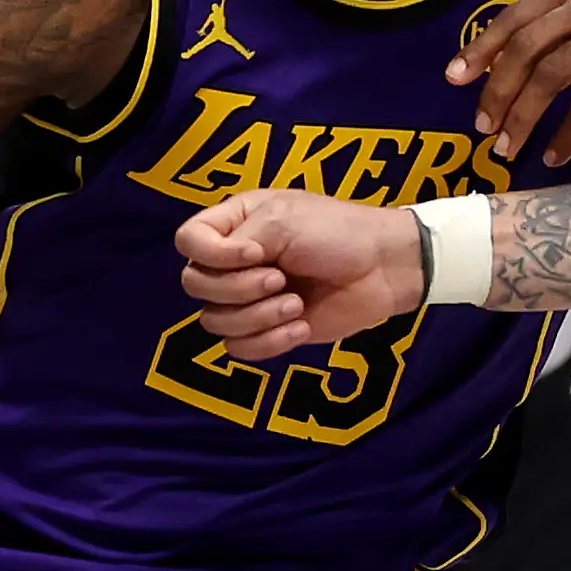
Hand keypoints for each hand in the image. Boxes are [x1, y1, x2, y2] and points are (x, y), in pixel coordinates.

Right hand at [178, 191, 426, 360]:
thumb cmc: (338, 233)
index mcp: (233, 224)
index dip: (212, 255)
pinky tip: (301, 326)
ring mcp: (249, 298)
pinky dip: (270, 342)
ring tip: (295, 304)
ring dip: (257, 318)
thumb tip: (220, 273)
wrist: (383, 268)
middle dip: (238, 289)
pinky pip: (240, 349)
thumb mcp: (284, 220)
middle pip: (195, 285)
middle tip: (280, 279)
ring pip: (214, 322)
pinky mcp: (268, 329)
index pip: (187, 242)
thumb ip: (238, 242)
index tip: (255, 254)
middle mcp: (233, 261)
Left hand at [447, 0, 570, 168]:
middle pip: (527, 47)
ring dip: (524, 117)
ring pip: (551, 76)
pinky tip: (553, 155)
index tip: (454, 79)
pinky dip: (566, 134)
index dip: (481, 49)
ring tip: (508, 148)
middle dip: (498, 91)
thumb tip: (490, 73)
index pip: (517, 17)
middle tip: (483, 128)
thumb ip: (550, 42)